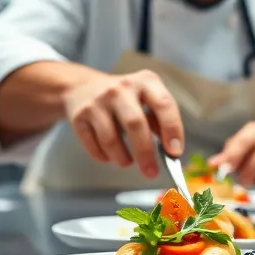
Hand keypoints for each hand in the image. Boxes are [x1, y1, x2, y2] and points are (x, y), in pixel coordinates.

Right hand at [62, 69, 183, 178]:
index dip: (172, 129)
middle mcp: (121, 88)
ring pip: (111, 139)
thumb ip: (160, 120)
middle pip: (135, 124)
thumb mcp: (146, 98)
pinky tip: (109, 155)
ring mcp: (97, 101)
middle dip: (145, 153)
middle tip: (151, 172)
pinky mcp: (79, 116)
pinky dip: (104, 157)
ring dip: (122, 158)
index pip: (164, 104)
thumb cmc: (124, 98)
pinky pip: (94, 146)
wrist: (82, 88)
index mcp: (145, 81)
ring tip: (127, 161)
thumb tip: (171, 150)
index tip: (175, 152)